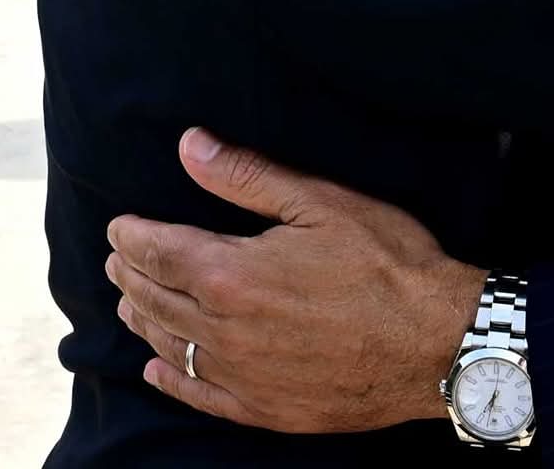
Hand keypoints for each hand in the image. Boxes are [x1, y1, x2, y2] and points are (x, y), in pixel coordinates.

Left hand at [105, 128, 482, 433]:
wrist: (436, 343)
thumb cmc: (388, 264)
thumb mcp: (323, 203)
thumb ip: (248, 177)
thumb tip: (190, 146)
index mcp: (231, 274)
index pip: (159, 251)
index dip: (132, 236)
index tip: (119, 225)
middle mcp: (223, 329)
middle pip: (154, 299)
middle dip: (130, 274)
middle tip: (117, 259)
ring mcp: (240, 375)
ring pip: (170, 345)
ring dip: (142, 319)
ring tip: (128, 303)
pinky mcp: (263, 408)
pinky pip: (198, 394)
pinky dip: (170, 378)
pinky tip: (157, 368)